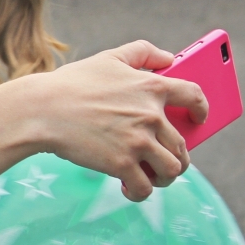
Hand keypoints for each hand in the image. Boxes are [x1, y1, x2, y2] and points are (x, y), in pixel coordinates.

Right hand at [28, 40, 207, 200]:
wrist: (41, 110)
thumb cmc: (71, 84)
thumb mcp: (108, 57)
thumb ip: (142, 52)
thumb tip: (169, 58)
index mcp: (152, 87)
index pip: (194, 96)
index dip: (202, 109)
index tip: (199, 119)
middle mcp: (151, 115)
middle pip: (182, 144)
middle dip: (178, 156)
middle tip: (165, 161)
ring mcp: (138, 141)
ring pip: (172, 169)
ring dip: (165, 177)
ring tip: (152, 177)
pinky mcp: (122, 164)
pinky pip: (145, 187)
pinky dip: (140, 192)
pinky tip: (129, 189)